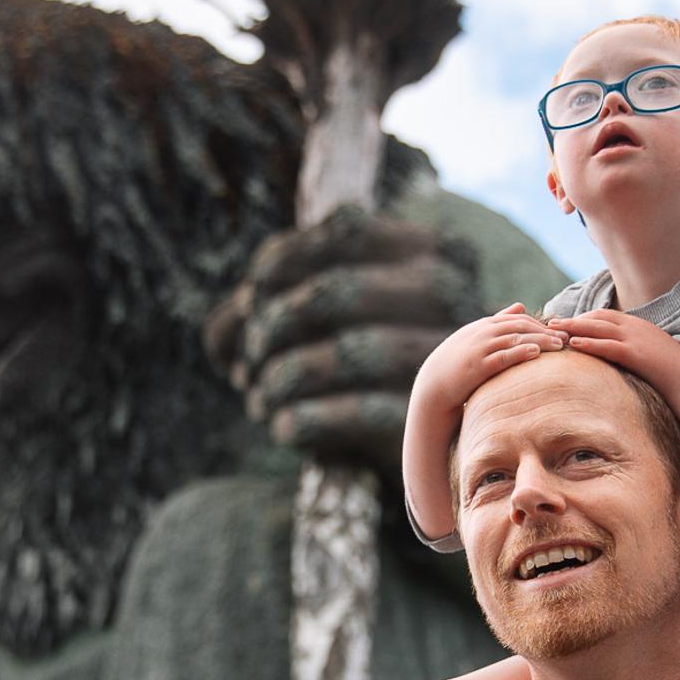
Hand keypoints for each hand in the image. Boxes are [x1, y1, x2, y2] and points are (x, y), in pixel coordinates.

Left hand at [201, 206, 483, 471]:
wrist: (435, 446)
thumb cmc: (370, 369)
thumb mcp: (326, 319)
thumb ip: (265, 303)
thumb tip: (229, 327)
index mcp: (429, 250)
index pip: (341, 233)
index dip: (279, 264)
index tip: (249, 302)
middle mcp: (449, 294)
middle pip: (334, 293)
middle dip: (271, 329)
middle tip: (248, 362)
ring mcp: (450, 358)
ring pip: (346, 353)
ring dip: (281, 379)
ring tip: (259, 400)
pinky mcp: (435, 421)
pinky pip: (359, 413)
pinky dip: (304, 420)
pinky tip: (283, 426)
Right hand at [414, 303, 563, 413]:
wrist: (433, 385)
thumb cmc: (458, 363)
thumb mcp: (477, 337)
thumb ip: (499, 321)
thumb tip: (521, 306)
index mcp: (484, 326)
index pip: (518, 319)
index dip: (540, 325)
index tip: (558, 332)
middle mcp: (482, 333)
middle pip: (520, 327)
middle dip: (545, 331)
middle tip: (567, 338)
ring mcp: (479, 349)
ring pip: (515, 339)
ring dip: (540, 341)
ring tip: (560, 346)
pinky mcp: (477, 366)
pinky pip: (502, 356)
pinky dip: (520, 352)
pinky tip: (536, 354)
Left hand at [552, 309, 679, 391]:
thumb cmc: (672, 375)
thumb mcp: (651, 355)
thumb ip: (634, 350)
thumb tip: (617, 357)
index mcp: (640, 326)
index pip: (606, 316)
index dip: (584, 319)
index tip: (567, 324)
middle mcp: (637, 328)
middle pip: (598, 318)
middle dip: (574, 320)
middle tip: (552, 323)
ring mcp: (637, 339)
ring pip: (599, 328)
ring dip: (574, 328)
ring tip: (554, 330)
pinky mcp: (637, 354)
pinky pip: (608, 346)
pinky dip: (589, 343)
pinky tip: (573, 344)